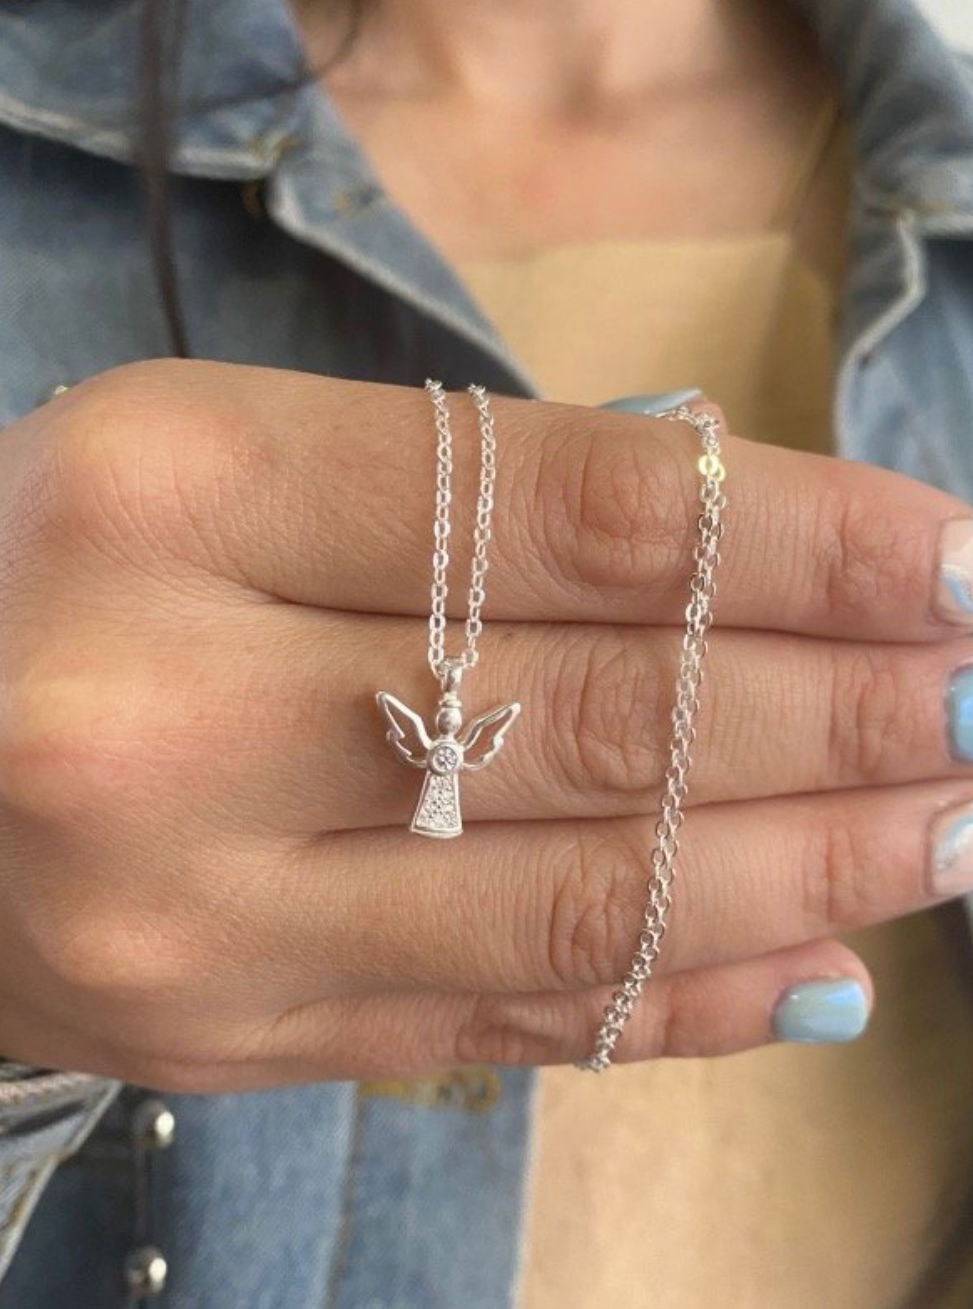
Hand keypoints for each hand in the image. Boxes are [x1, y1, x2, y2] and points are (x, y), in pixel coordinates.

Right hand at [0, 359, 970, 1090]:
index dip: (794, 539)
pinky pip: (496, 1022)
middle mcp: (173, 709)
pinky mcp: (221, 1036)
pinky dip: (674, 1001)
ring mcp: (195, 909)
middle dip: (834, 714)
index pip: (567, 514)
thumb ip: (463, 508)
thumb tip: (735, 558)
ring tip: (946, 835)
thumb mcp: (229, 466)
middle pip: (595, 716)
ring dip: (800, 870)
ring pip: (571, 898)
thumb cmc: (66, 568)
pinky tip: (811, 974)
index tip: (950, 560)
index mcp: (178, 492)